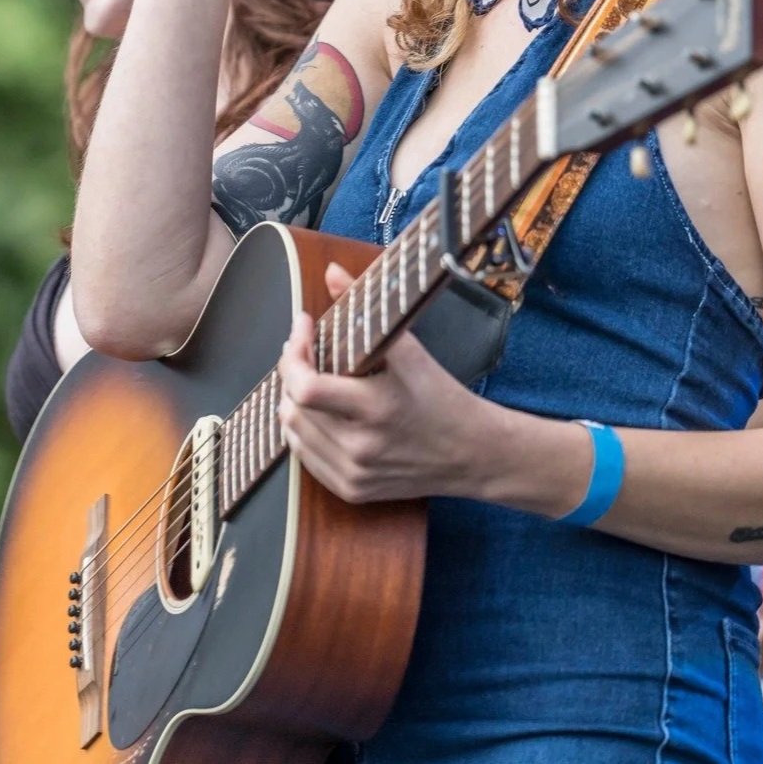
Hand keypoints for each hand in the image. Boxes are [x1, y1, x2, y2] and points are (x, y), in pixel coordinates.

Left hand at [277, 262, 493, 503]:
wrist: (472, 454)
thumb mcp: (412, 351)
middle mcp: (360, 448)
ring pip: (293, 434)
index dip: (293, 354)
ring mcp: (353, 474)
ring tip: (309, 378)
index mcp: (376, 409)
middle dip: (290, 372)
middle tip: (303, 349)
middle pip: (292, 409)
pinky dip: (303, 431)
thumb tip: (332, 273)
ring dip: (292, 401)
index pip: (306, 389)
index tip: (303, 326)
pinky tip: (319, 412)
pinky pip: (305, 459)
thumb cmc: (442, 397)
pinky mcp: (351, 491)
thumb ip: (367, 312)